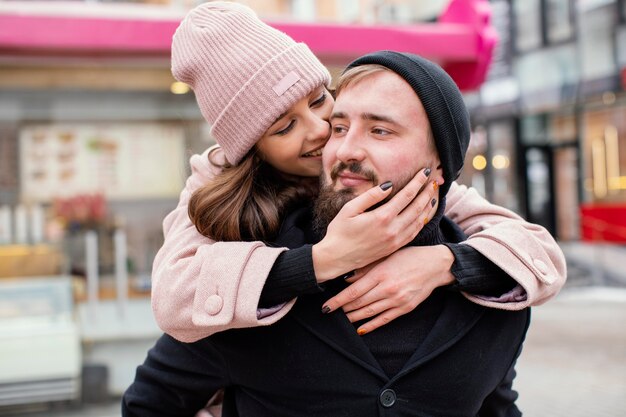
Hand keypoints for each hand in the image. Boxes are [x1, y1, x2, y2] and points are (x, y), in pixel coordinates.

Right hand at [312, 168, 440, 281]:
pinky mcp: (394, 248)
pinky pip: (414, 233)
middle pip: (417, 207)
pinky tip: (424, 215)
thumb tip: (388, 185)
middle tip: (435, 181)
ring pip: (419, 221)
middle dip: (427, 192)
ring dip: (428, 207)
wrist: (336, 258)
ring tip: (433, 195)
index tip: (425, 172)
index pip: (407, 195)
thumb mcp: (349, 209)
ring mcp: (395, 240)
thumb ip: (370, 196)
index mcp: (382, 217)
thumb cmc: (339, 232)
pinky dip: (422, 222)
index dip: (418, 182)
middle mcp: (392, 229)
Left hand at [321, 245, 455, 334]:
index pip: (353, 291)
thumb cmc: (408, 257)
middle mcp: (388, 288)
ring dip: (354, 317)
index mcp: (381, 273)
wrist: (434, 265)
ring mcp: (397, 300)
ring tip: (342, 319)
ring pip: (370, 312)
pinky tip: (360, 329)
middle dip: (343, 309)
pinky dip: (371, 326)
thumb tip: (347, 279)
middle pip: (359, 303)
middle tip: (331, 312)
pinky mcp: (405, 308)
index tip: (326, 306)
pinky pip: (384, 319)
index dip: (338, 300)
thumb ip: (366, 268)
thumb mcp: (386, 256)